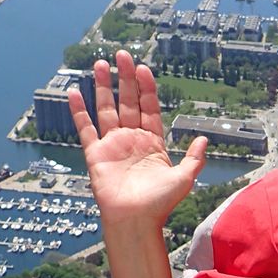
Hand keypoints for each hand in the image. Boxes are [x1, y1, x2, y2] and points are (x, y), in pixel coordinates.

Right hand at [68, 50, 206, 229]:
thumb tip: (203, 138)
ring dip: (103, 87)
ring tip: (100, 64)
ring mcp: (113, 145)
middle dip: (125, 78)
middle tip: (122, 55)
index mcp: (153, 143)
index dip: (146, 88)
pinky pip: (85, 128)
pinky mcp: (95, 154)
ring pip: (106, 109)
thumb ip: (194, 158)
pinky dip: (79, 111)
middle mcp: (132, 140)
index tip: (143, 68)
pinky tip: (74, 92)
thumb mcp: (184, 178)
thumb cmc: (159, 204)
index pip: (149, 107)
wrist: (135, 221)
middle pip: (127, 102)